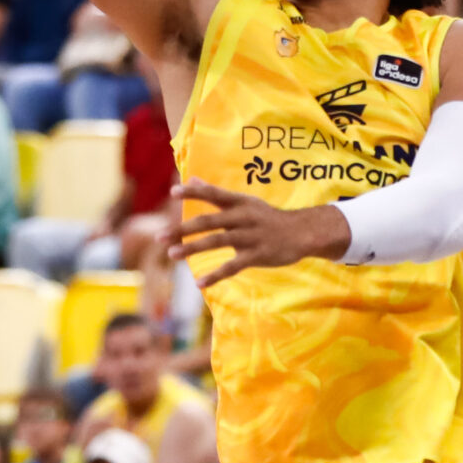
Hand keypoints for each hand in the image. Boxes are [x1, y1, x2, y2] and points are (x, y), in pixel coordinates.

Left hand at [166, 180, 349, 287]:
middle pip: (209, 221)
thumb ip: (216, 194)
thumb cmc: (267, 217)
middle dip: (183, 229)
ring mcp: (251, 236)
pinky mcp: (258, 255)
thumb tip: (190, 179)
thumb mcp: (244, 201)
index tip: (173, 191)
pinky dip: (215, 275)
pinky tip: (199, 283)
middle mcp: (244, 217)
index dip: (194, 192)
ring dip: (193, 249)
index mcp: (240, 203)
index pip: (214, 194)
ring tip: (171, 254)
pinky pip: (233, 266)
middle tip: (159, 236)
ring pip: (217, 242)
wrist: (303, 232)